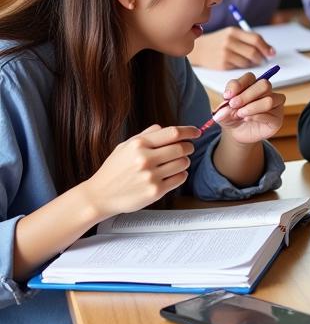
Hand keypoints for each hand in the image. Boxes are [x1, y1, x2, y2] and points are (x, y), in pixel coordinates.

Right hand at [82, 124, 199, 219]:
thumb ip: (145, 135)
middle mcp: (145, 159)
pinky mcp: (155, 192)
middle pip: (181, 148)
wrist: (99, 195)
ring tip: (176, 162)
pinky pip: (180, 178)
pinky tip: (173, 174)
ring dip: (184, 161)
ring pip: (183, 163)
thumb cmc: (113, 169)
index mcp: (138, 145)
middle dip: (188, 147)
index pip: (173, 133)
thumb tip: (164, 128)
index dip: (189, 131)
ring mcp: (151, 176)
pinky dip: (181, 174)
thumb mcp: (124, 147)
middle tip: (187, 149)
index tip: (196, 132)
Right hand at [191, 27, 274, 69]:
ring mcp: (225, 53)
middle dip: (262, 58)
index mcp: (233, 31)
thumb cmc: (220, 42)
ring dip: (252, 63)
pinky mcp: (222, 64)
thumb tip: (269, 50)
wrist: (199, 49)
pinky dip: (243, 66)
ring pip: (248, 61)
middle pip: (253, 52)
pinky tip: (238, 63)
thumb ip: (248, 39)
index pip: (256, 39)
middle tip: (263, 60)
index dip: (266, 47)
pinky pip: (240, 67)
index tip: (272, 53)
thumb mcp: (231, 34)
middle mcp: (229, 42)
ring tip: (249, 61)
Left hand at [211, 72, 285, 144]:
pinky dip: (256, 117)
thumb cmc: (233, 117)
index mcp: (252, 85)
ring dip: (251, 107)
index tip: (227, 96)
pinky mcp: (277, 119)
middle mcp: (266, 92)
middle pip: (264, 85)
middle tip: (233, 104)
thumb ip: (223, 109)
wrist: (238, 133)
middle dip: (247, 95)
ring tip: (240, 114)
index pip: (250, 77)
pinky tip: (247, 119)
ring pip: (269, 100)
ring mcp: (275, 105)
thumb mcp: (223, 112)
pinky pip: (270, 115)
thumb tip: (225, 109)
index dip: (238, 85)